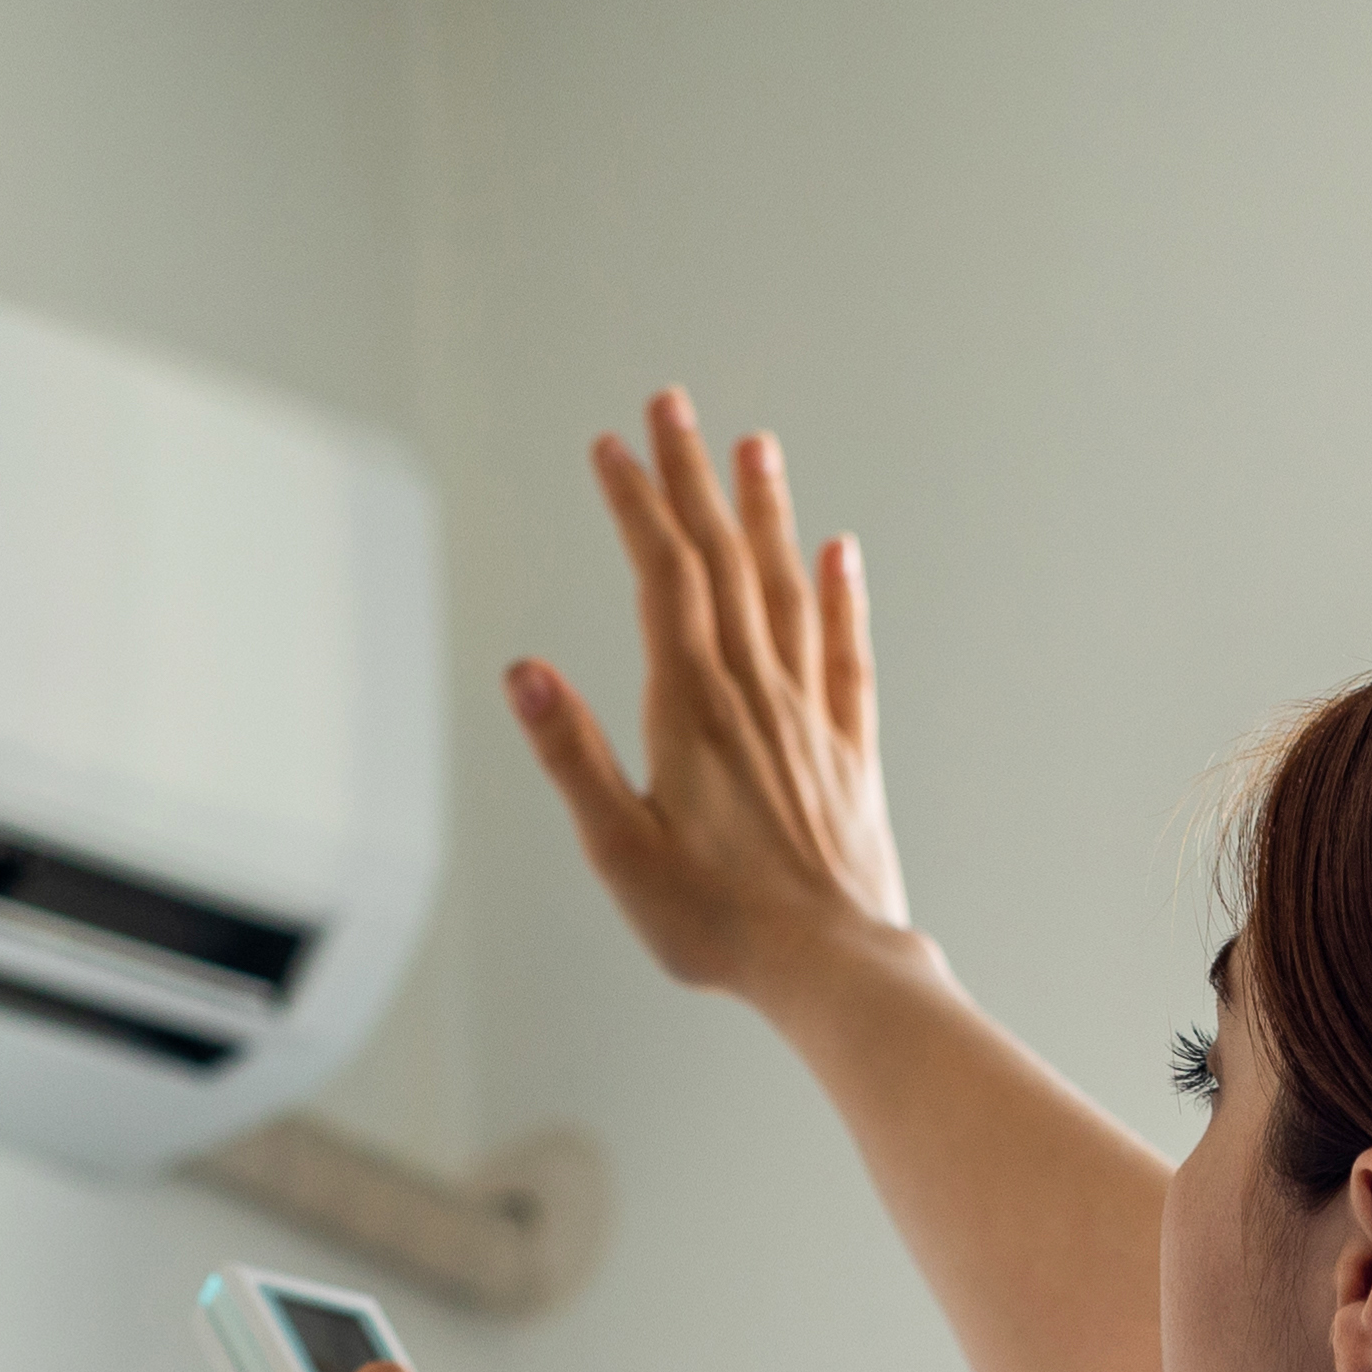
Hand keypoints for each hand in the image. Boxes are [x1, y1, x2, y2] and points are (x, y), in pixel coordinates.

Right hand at [508, 390, 915, 1011]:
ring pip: (786, 588)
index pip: (662, 575)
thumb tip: (524, 671)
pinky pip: (845, 653)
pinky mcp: (848, 751)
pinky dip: (840, 596)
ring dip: (766, 513)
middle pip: (721, 559)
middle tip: (673, 404)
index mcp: (691, 707)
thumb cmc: (717, 924)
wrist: (834, 967)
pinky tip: (839, 554)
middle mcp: (754, 692)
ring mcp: (808, 715)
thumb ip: (574, 756)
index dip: (635, 503)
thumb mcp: (620, 850)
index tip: (612, 446)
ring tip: (756, 447)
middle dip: (691, 477)